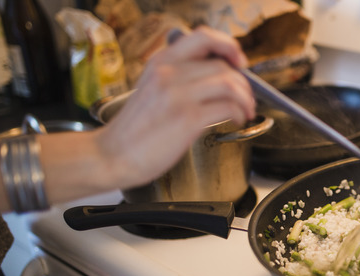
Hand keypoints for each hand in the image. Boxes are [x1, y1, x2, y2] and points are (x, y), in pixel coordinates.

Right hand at [95, 26, 255, 189]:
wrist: (113, 155)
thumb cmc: (135, 129)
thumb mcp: (152, 89)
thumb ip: (178, 77)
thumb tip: (216, 76)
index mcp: (161, 62)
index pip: (203, 37)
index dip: (228, 46)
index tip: (239, 60)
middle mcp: (169, 72)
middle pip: (223, 65)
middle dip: (243, 83)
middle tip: (247, 97)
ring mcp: (178, 95)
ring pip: (229, 83)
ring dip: (245, 98)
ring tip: (245, 110)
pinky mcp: (187, 118)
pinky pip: (227, 106)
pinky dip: (240, 112)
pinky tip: (237, 120)